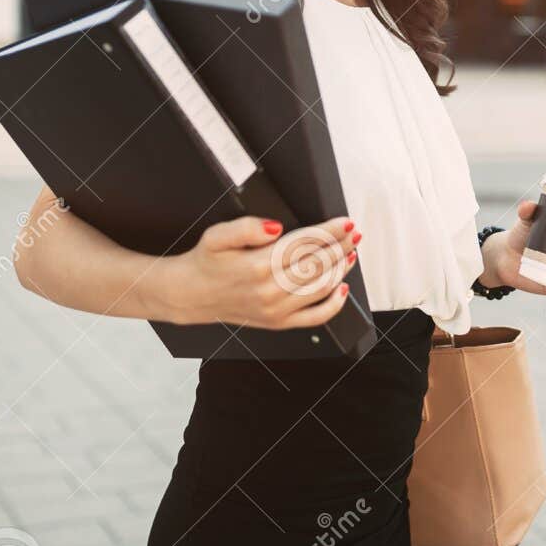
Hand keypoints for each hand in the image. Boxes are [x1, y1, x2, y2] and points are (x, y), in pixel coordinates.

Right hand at [150, 215, 360, 328]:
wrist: (191, 295)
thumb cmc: (207, 261)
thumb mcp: (217, 235)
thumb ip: (246, 227)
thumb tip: (275, 227)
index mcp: (257, 265)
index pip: (304, 244)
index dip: (330, 231)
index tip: (346, 222)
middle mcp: (269, 289)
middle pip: (317, 264)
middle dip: (340, 246)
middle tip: (354, 234)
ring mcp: (276, 309)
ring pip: (320, 287)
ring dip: (340, 269)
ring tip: (350, 253)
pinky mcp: (278, 323)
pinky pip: (315, 317)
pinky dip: (334, 304)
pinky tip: (342, 288)